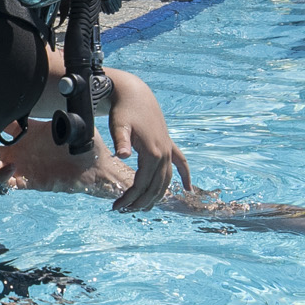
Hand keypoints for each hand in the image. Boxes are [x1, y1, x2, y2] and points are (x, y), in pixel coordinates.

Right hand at [0, 120, 130, 195]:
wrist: (97, 170)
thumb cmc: (88, 146)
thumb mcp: (75, 124)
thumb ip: (64, 112)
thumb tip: (65, 90)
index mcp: (32, 132)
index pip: (5, 125)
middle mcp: (25, 149)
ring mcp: (26, 165)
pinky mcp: (30, 181)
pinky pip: (9, 182)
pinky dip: (4, 176)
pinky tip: (11, 168)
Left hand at [104, 72, 187, 212]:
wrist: (135, 94)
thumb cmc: (124, 110)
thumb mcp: (119, 126)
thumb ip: (121, 141)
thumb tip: (123, 156)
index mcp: (152, 153)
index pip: (141, 185)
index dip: (129, 199)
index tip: (116, 207)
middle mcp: (164, 154)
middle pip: (155, 187)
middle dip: (140, 202)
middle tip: (124, 210)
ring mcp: (169, 149)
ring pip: (166, 180)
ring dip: (157, 196)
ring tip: (143, 207)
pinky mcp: (169, 144)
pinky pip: (181, 164)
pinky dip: (185, 176)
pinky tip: (188, 189)